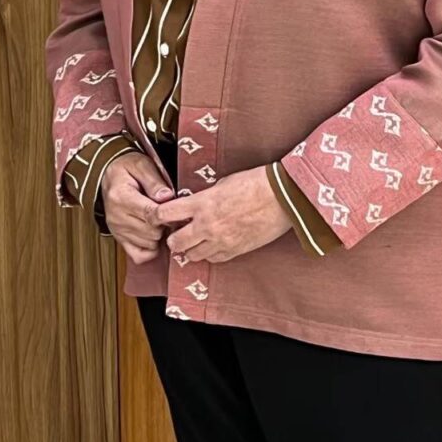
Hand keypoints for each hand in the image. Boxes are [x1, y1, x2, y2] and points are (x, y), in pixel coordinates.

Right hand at [100, 152, 173, 264]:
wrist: (109, 176)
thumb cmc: (126, 169)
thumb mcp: (141, 164)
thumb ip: (155, 181)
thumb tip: (167, 197)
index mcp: (120, 197)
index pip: (150, 214)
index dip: (167, 213)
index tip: (175, 208)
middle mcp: (116, 217)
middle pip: (152, 232)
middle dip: (165, 223)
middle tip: (169, 212)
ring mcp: (117, 230)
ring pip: (149, 244)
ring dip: (159, 234)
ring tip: (160, 219)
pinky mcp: (120, 239)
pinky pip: (139, 255)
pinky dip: (151, 248)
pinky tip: (155, 234)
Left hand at [149, 165, 292, 263]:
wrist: (282, 196)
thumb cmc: (256, 183)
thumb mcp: (224, 182)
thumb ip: (207, 196)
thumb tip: (198, 203)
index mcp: (203, 203)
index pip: (166, 214)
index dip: (159, 216)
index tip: (160, 216)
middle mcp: (207, 225)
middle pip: (176, 242)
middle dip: (174, 238)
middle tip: (177, 232)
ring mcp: (221, 241)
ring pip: (193, 255)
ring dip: (191, 248)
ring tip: (196, 240)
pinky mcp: (235, 251)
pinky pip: (213, 259)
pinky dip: (209, 254)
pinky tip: (214, 245)